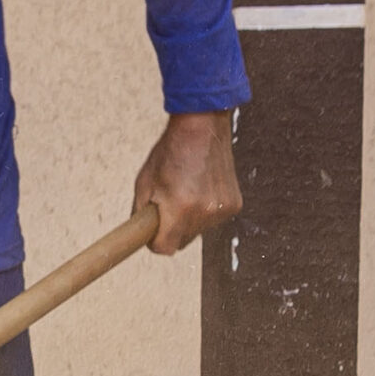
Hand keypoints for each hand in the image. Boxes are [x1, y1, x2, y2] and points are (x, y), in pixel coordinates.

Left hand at [132, 110, 241, 254]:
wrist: (202, 127)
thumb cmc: (170, 151)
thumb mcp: (144, 182)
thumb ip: (140, 214)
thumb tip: (141, 235)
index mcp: (180, 208)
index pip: (164, 248)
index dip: (155, 241)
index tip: (153, 231)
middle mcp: (204, 212)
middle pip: (181, 242)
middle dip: (172, 229)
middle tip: (168, 204)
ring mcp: (221, 210)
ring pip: (197, 232)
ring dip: (189, 220)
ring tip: (186, 191)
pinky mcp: (234, 205)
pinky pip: (213, 220)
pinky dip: (205, 211)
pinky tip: (201, 189)